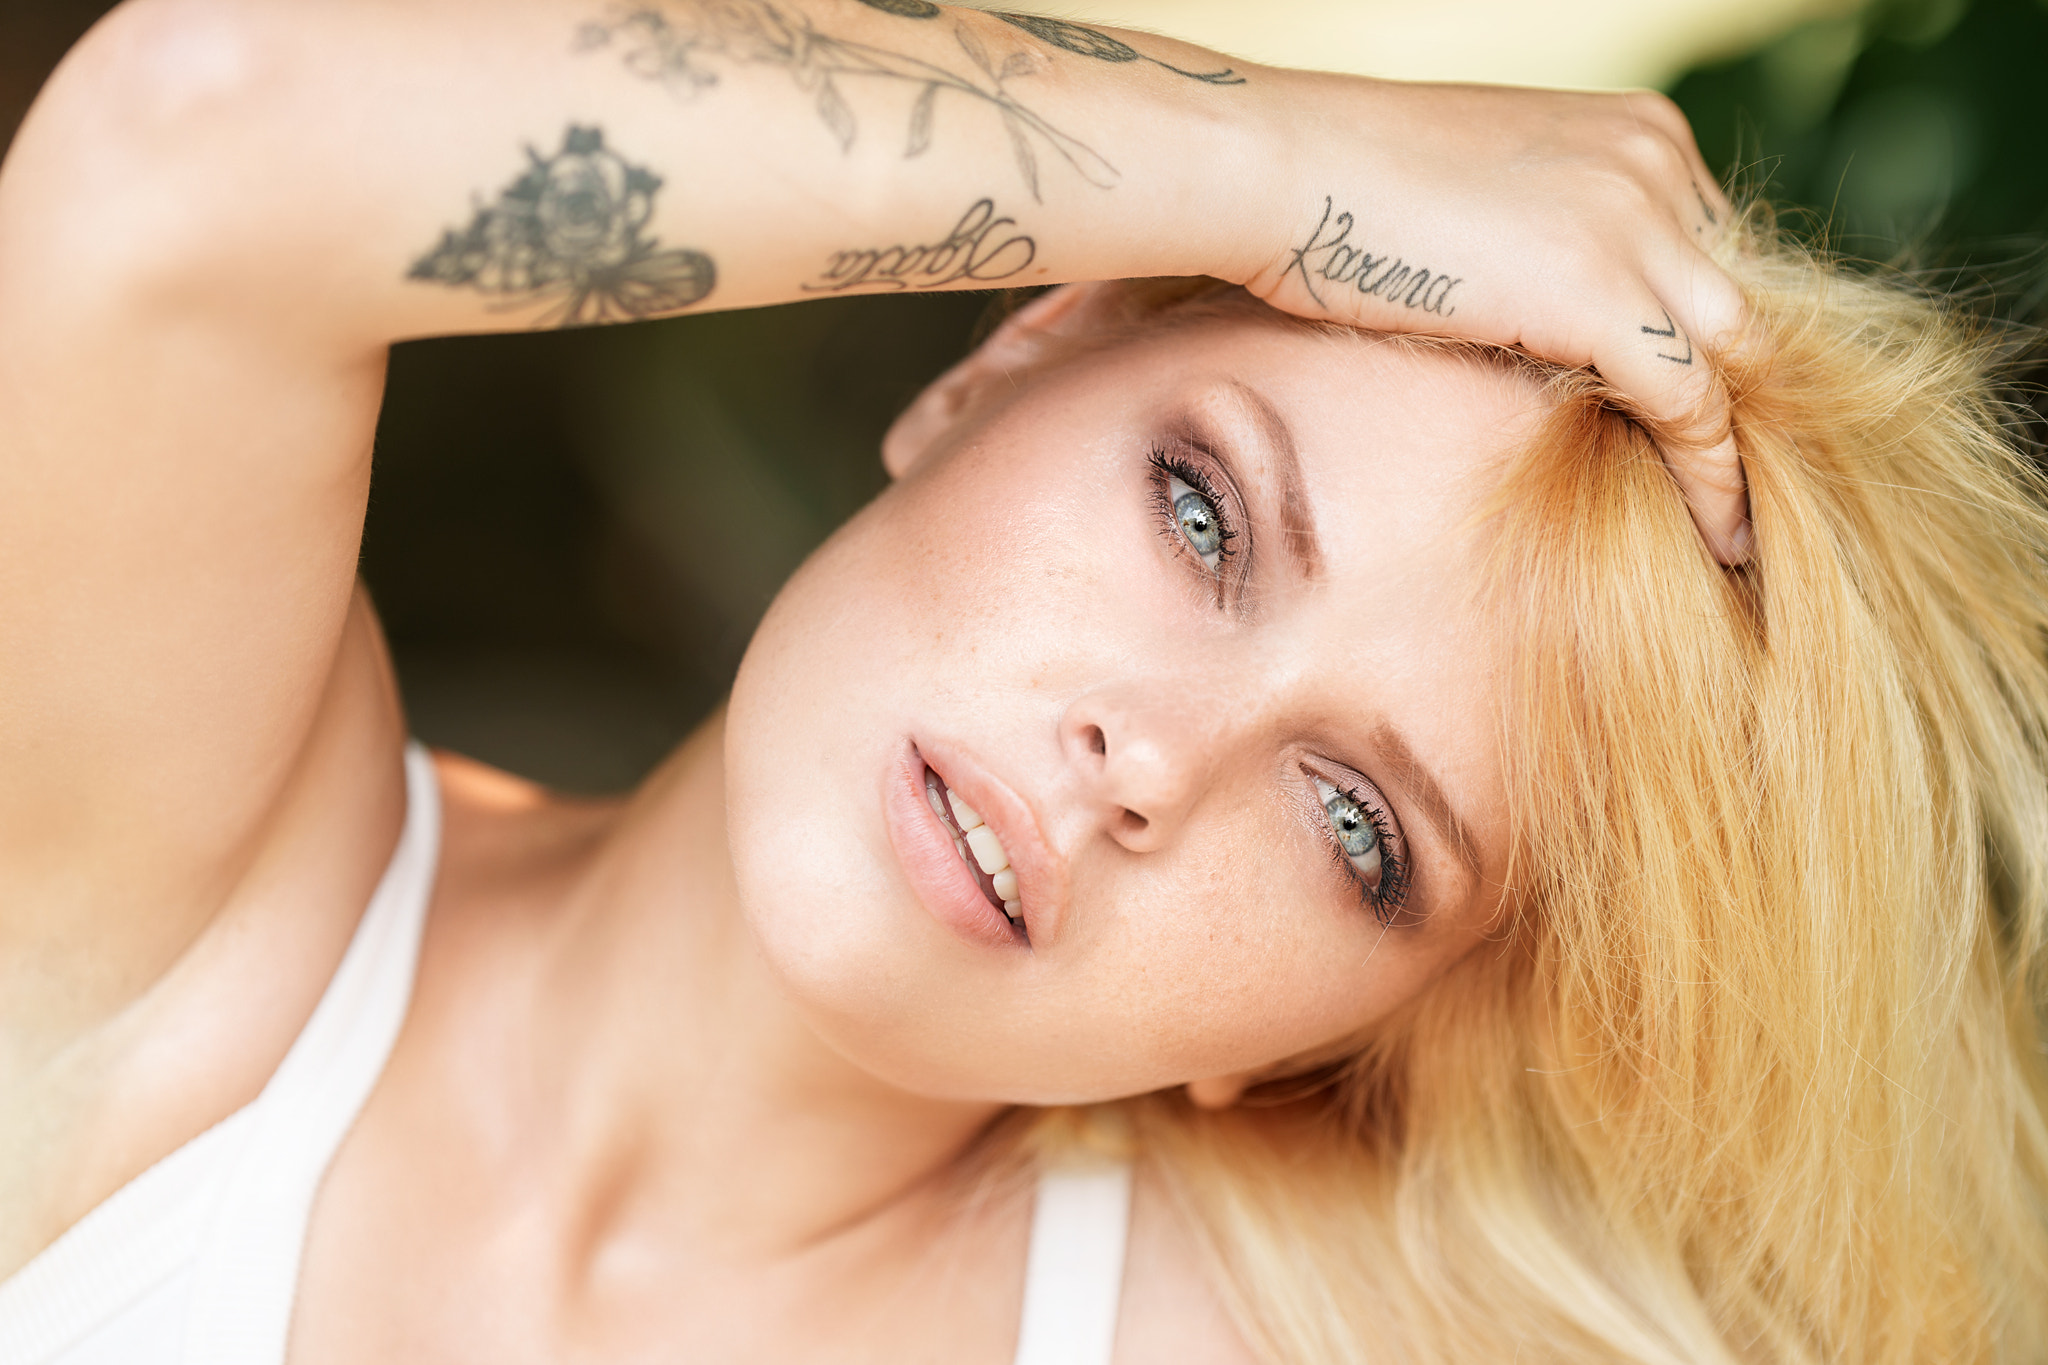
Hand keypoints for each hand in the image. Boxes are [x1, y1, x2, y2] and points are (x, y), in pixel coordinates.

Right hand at [1240, 76, 1749, 563]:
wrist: (1278, 168)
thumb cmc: (1338, 190)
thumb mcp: (1480, 196)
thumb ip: (1542, 238)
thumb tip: (1537, 312)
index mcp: (1636, 131)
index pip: (1711, 256)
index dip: (1703, 347)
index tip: (1695, 420)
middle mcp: (1656, 162)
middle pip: (1741, 305)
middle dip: (1745, 400)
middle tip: (1746, 487)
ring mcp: (1635, 220)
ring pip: (1739, 357)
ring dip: (1746, 452)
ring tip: (1744, 532)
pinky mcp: (1597, 291)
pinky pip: (1690, 402)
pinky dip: (1710, 478)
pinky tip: (1717, 537)